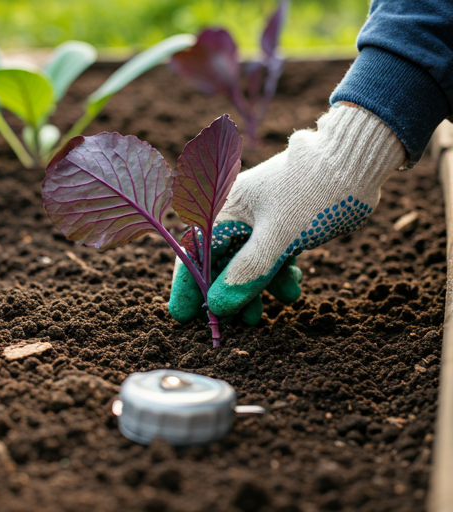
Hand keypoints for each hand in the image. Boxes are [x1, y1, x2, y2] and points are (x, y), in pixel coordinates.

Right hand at [169, 104, 405, 321]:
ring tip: (268, 313)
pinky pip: (271, 258)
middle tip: (235, 323)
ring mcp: (259, 222)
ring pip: (247, 264)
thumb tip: (217, 306)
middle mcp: (235, 215)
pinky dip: (278, 276)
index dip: (187, 285)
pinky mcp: (280, 227)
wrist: (353, 164)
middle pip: (219, 261)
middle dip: (228, 294)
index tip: (184, 316)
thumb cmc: (311, 193)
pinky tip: (293, 287)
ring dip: (257, 291)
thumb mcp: (278, 237)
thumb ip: (247, 272)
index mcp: (223, 207)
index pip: (194, 251)